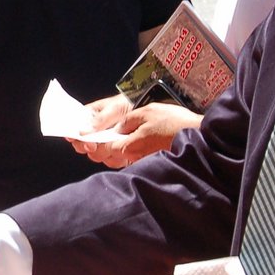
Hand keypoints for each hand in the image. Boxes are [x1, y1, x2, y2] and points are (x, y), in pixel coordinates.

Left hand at [66, 101, 201, 167]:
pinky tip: (112, 143)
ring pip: (111, 160)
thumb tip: (106, 128)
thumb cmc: (174, 123)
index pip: (99, 147)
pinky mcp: (144, 161)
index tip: (76, 136)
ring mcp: (138, 161)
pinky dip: (113, 153)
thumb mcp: (146, 113)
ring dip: (101, 151)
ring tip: (92, 139)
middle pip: (102, 157)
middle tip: (80, 138)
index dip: (86, 142)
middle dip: (90, 148)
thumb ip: (124, 122)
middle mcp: (131, 157)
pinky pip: (123, 160)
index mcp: (129, 146)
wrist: (198, 136)